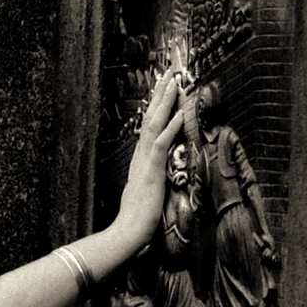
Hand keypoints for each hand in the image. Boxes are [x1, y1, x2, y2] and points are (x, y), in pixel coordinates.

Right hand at [114, 69, 184, 252]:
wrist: (128, 232)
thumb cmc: (137, 219)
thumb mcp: (144, 197)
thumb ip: (147, 186)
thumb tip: (150, 185)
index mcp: (140, 163)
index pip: (148, 130)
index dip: (155, 110)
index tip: (161, 92)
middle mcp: (140, 157)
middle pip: (149, 120)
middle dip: (159, 97)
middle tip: (166, 75)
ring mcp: (144, 162)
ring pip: (153, 125)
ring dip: (164, 103)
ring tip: (173, 82)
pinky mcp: (151, 170)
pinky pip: (161, 143)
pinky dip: (170, 126)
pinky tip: (179, 112)